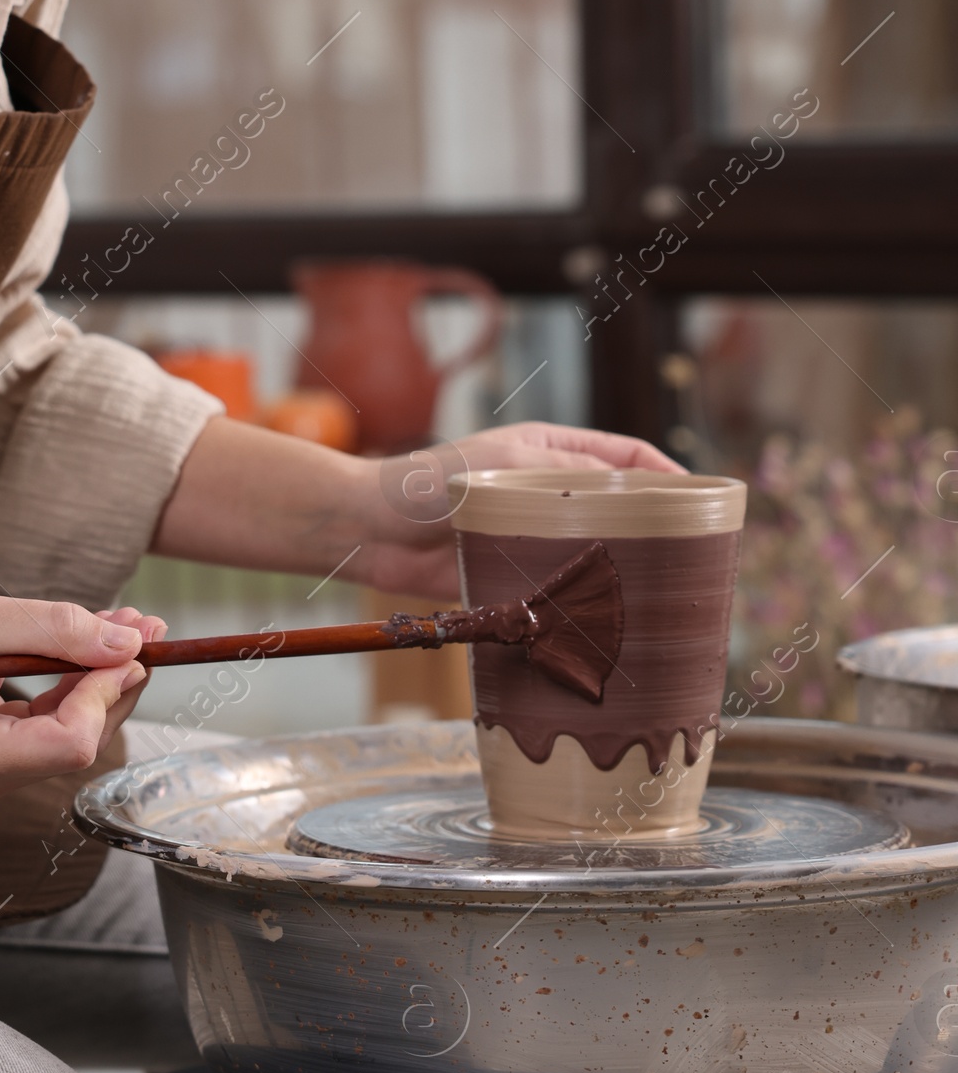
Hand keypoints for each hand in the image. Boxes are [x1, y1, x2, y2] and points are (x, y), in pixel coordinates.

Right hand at [0, 591, 166, 809]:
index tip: (131, 641)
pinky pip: (49, 726)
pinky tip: (92, 646)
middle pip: (78, 741)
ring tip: (126, 624)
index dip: (106, 691)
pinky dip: (74, 686)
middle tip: (146, 624)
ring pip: (70, 733)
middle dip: (114, 680)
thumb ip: (56, 631)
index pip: (70, 742)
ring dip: (100, 679)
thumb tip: (128, 642)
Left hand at [355, 420, 680, 598]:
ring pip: (593, 550)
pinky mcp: (514, 574)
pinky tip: (609, 619)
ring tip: (663, 593)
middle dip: (655, 527)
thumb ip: (567, 474)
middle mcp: (548, 492)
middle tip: (694, 556)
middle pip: (618, 506)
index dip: (668, 474)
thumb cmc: (427, 482)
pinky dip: (584, 602)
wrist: (369, 530)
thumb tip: (631, 485)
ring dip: (622, 568)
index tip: (703, 501)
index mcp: (551, 453)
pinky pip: (559, 587)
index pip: (627, 455)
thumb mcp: (504, 463)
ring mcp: (532, 534)